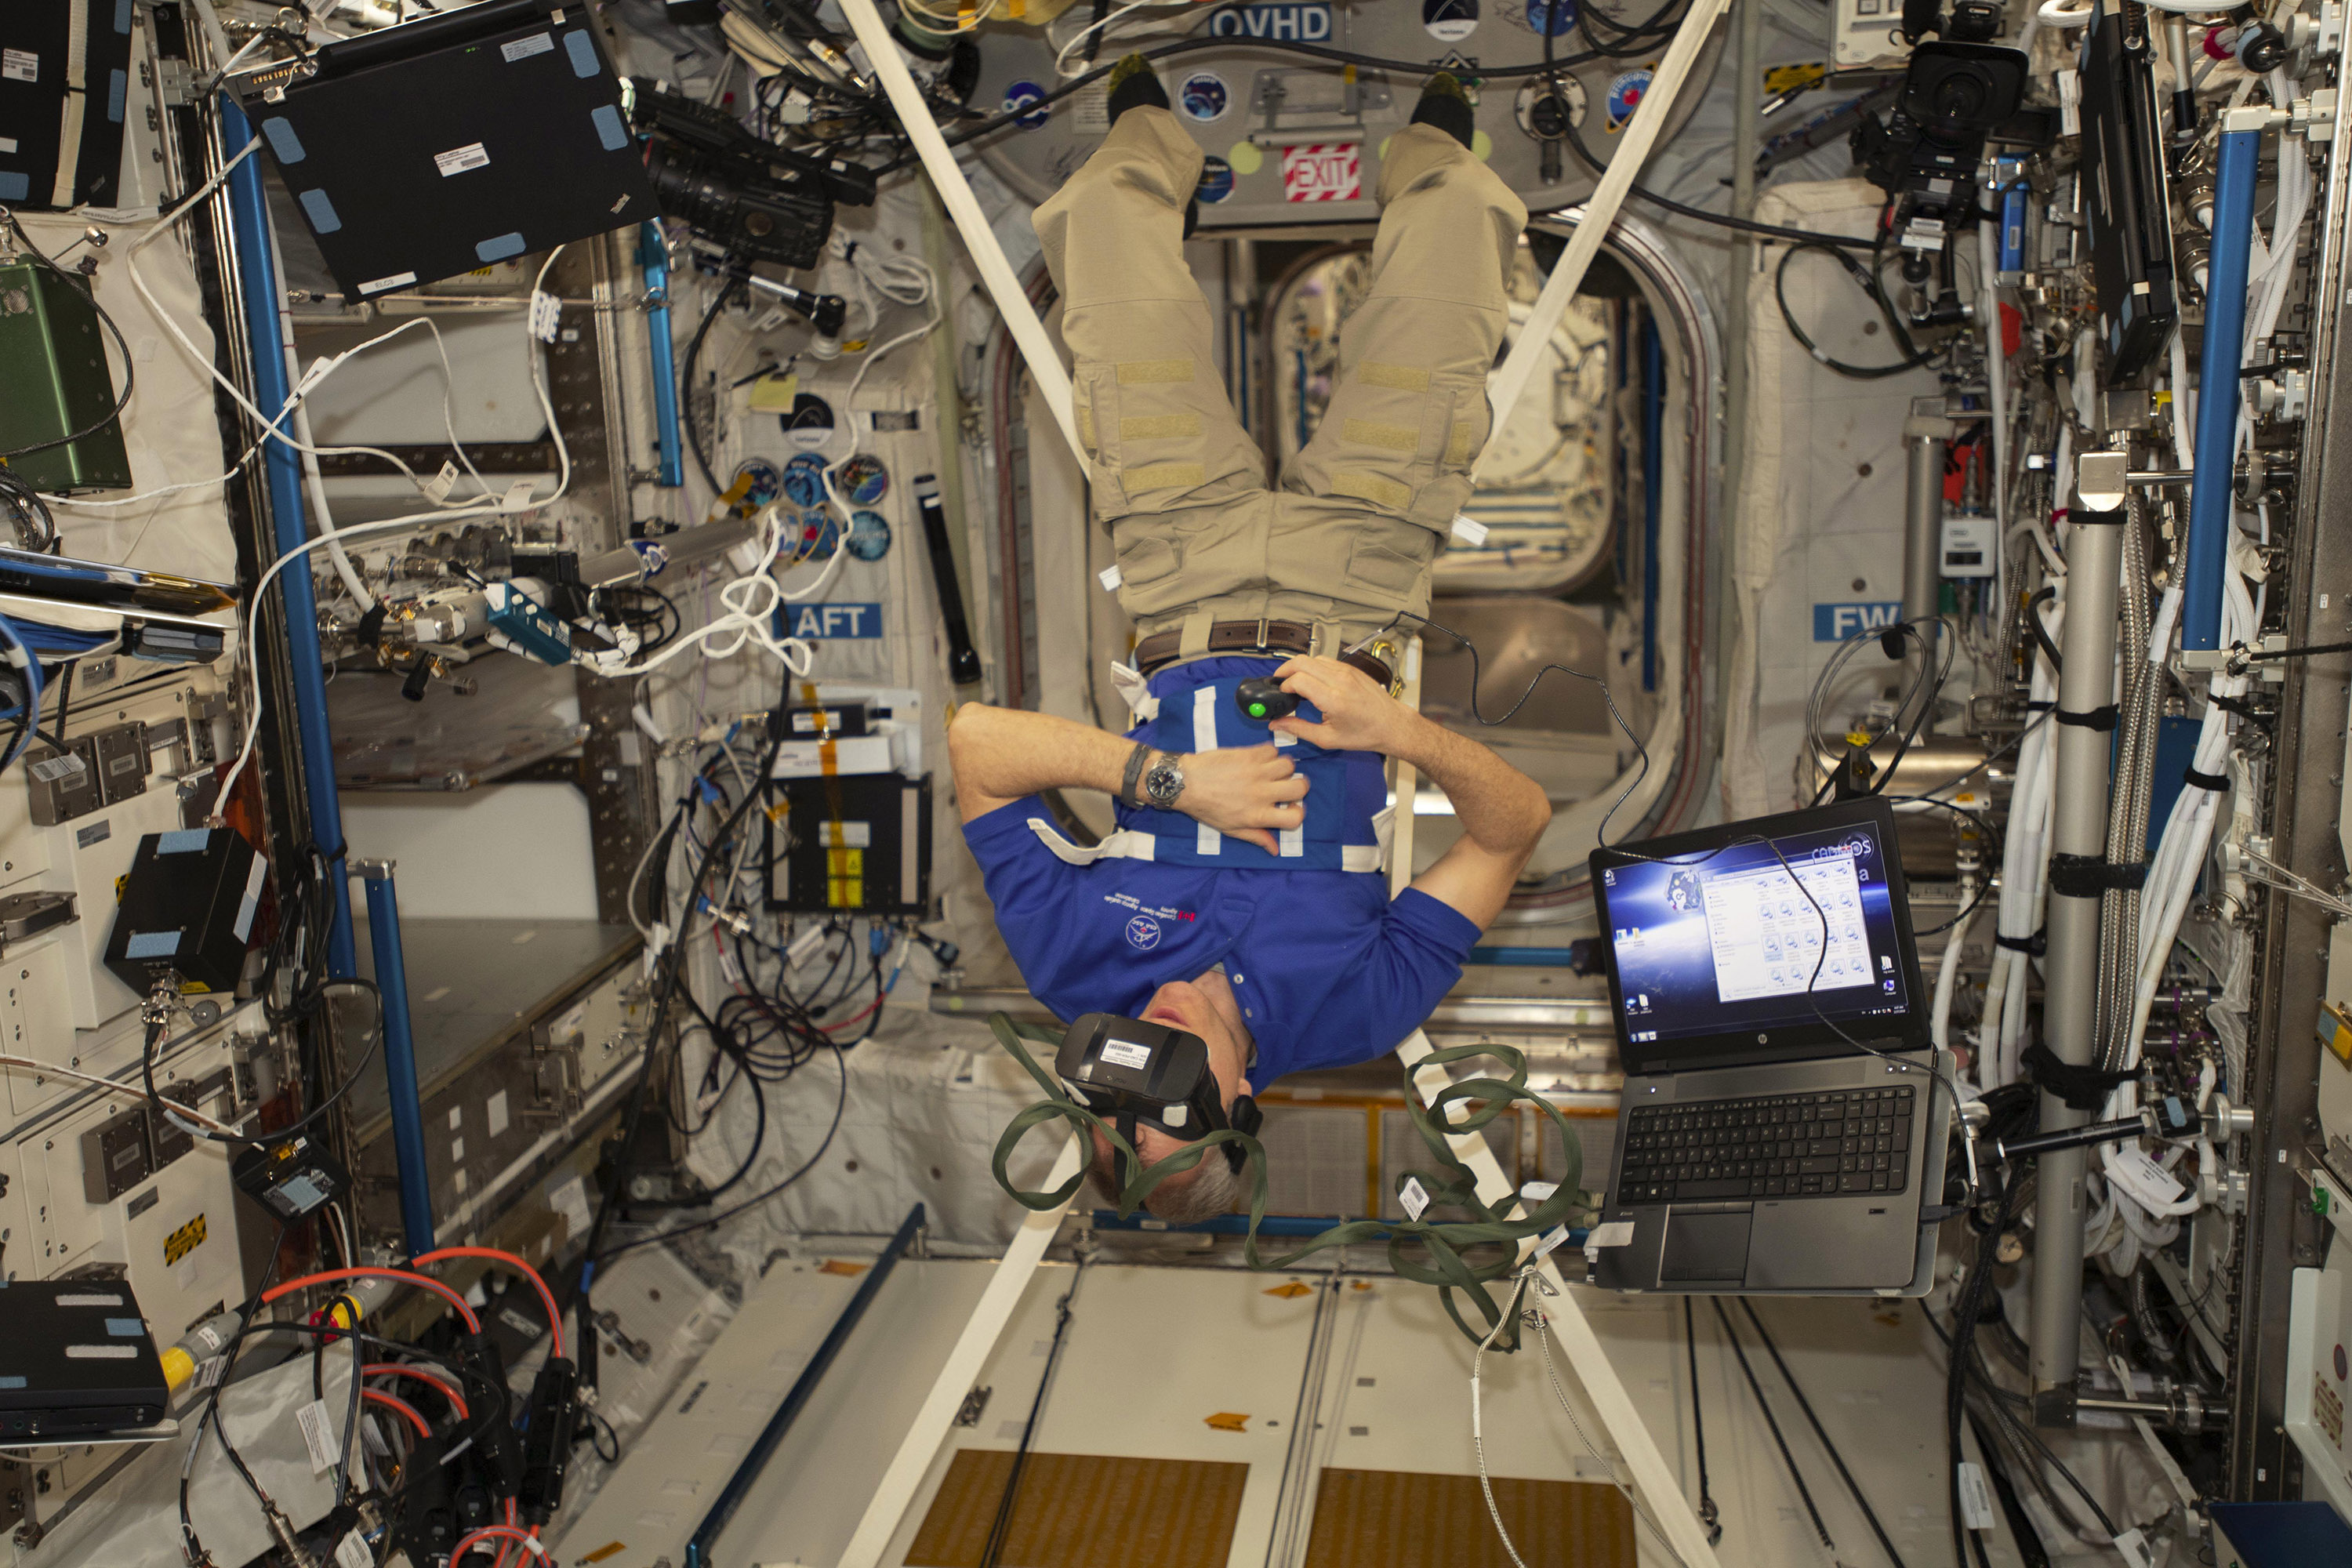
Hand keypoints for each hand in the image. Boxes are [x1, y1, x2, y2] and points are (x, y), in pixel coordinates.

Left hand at [1169, 744, 1308, 854]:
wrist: (1186, 783)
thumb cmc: (1206, 808)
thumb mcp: (1231, 829)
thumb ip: (1256, 837)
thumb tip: (1275, 849)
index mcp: (1258, 816)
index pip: (1296, 817)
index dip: (1298, 812)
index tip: (1288, 807)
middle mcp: (1261, 793)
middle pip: (1301, 787)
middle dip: (1298, 787)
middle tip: (1285, 786)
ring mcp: (1256, 772)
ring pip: (1289, 764)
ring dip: (1283, 768)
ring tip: (1271, 772)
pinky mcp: (1248, 754)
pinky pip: (1272, 750)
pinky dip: (1269, 754)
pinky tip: (1259, 761)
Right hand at [1267, 656, 1418, 755]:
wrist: (1392, 725)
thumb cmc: (1364, 734)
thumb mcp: (1328, 738)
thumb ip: (1298, 729)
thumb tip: (1275, 724)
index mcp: (1333, 699)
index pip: (1298, 679)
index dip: (1284, 686)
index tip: (1282, 695)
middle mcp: (1340, 680)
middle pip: (1302, 662)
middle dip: (1285, 670)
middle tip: (1279, 682)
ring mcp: (1347, 671)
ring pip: (1313, 658)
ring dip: (1300, 667)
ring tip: (1294, 681)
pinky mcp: (1351, 669)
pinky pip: (1326, 660)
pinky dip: (1314, 666)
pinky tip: (1312, 679)